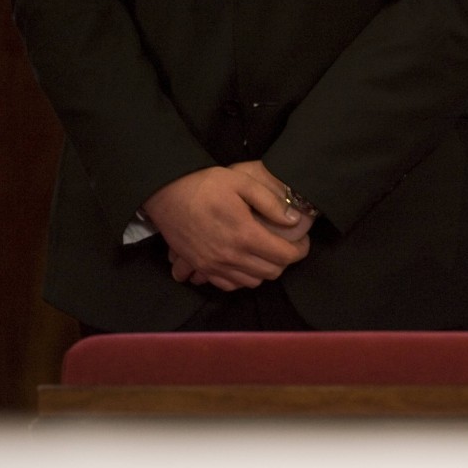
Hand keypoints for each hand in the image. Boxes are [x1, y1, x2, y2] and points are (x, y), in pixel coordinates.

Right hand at [143, 166, 310, 290]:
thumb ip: (270, 202)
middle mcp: (231, 256)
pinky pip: (228, 285)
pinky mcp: (200, 267)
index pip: (284, 255)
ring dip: (264, 270)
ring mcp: (213, 265)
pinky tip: (243, 262)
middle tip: (285, 246)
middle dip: (284, 261)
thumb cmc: (204, 184)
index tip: (302, 242)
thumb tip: (293, 220)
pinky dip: (241, 278)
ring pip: (252, 282)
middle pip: (271, 272)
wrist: (165, 192)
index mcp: (245, 234)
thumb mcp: (242, 182)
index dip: (300, 250)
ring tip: (265, 253)